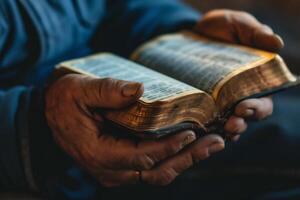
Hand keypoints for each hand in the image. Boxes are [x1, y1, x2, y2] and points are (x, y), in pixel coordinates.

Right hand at [45, 74, 224, 185]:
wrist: (54, 112)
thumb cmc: (66, 100)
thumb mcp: (80, 89)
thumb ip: (107, 90)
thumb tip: (139, 89)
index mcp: (99, 153)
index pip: (142, 157)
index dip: (168, 147)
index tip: (191, 132)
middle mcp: (111, 169)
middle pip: (157, 171)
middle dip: (188, 158)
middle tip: (216, 142)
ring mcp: (118, 170)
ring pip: (158, 173)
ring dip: (187, 160)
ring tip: (213, 144)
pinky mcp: (124, 163)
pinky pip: (154, 166)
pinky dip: (175, 157)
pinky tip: (193, 144)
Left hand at [195, 9, 276, 139]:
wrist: (194, 32)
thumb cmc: (222, 28)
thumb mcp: (238, 25)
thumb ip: (255, 33)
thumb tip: (277, 44)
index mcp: (256, 81)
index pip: (263, 102)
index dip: (257, 109)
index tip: (243, 107)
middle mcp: (241, 96)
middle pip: (247, 118)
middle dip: (241, 123)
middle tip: (231, 124)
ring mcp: (221, 102)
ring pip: (229, 123)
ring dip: (226, 130)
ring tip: (220, 130)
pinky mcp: (204, 105)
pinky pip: (208, 122)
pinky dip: (208, 129)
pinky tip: (202, 132)